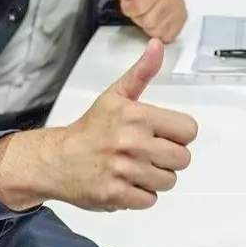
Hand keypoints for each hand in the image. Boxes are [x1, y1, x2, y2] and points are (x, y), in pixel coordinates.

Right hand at [0, 40, 196, 210]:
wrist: (56, 160)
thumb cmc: (90, 129)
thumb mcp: (116, 95)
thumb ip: (142, 72)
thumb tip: (157, 45)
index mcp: (137, 116)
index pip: (189, 130)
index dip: (177, 134)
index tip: (162, 134)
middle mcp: (133, 143)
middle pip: (182, 159)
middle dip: (168, 158)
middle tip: (147, 153)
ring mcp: (124, 171)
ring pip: (168, 181)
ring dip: (154, 178)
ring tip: (135, 168)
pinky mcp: (116, 194)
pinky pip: (150, 200)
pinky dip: (140, 195)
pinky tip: (126, 182)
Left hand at [115, 0, 187, 40]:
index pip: (137, 7)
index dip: (128, 7)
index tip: (128, 3)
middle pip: (146, 20)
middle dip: (137, 17)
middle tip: (139, 9)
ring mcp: (178, 10)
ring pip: (154, 30)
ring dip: (146, 25)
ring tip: (148, 13)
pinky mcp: (181, 22)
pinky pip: (163, 36)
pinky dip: (157, 31)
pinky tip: (156, 21)